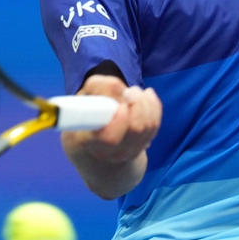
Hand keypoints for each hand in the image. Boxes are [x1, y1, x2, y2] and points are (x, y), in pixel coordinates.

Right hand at [61, 74, 160, 198]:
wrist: (93, 135)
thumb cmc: (86, 111)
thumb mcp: (84, 96)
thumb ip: (98, 87)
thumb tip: (121, 89)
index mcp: (88, 140)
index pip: (110, 137)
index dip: (121, 118)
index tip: (121, 104)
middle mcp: (109, 152)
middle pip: (136, 129)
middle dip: (137, 104)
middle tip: (129, 91)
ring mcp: (127, 152)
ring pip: (148, 126)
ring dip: (145, 103)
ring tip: (134, 92)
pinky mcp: (140, 146)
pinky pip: (154, 125)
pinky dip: (153, 106)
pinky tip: (145, 96)